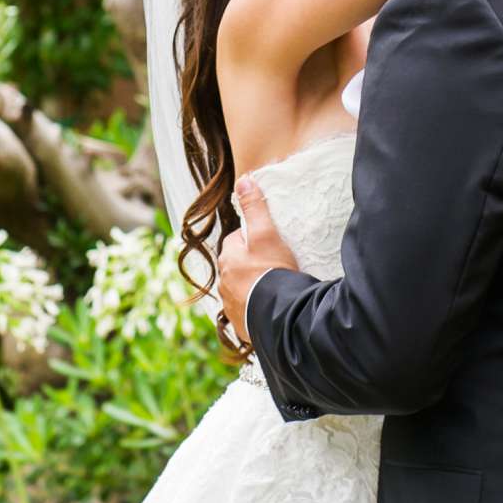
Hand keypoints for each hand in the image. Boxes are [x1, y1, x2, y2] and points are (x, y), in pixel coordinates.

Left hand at [216, 175, 298, 352]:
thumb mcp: (266, 234)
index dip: (255, 240)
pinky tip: (269, 306)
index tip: (272, 245)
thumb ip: (255, 207)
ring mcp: (230, 303)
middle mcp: (223, 280)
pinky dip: (254, 307)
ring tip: (274, 287)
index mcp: (227, 257)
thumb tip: (243, 180)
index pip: (238, 241)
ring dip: (252, 287)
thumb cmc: (272, 270)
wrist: (279, 315)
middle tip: (276, 266)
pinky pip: (245, 310)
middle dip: (251, 264)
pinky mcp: (239, 322)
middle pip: (238, 265)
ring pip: (240, 288)